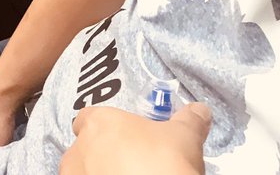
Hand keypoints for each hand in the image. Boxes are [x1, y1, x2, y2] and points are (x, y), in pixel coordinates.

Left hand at [62, 104, 210, 174]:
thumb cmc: (165, 163)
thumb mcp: (185, 136)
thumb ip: (189, 119)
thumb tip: (200, 111)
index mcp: (99, 123)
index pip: (89, 117)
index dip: (107, 127)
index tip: (126, 137)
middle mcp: (79, 149)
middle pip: (86, 147)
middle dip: (103, 154)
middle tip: (131, 164)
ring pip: (83, 172)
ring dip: (99, 174)